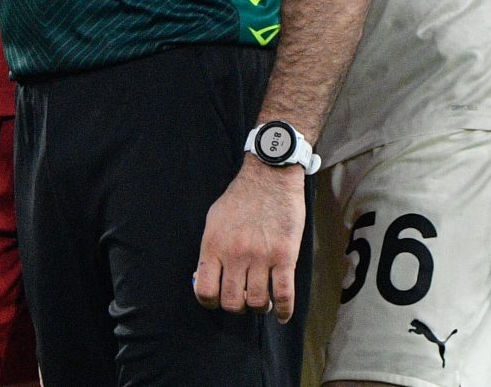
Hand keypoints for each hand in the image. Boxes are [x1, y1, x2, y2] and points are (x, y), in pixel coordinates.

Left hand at [193, 159, 305, 323]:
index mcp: (214, 246)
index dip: (210, 301)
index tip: (218, 298)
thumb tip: (204, 278)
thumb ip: (209, 250)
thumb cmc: (240, 198)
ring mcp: (261, 256)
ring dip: (260, 307)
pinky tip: (282, 314)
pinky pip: (284, 294)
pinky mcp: (285, 255)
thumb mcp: (214, 220)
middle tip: (243, 298)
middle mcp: (236, 254)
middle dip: (237, 306)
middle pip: (232, 302)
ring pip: (258, 302)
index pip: (205, 291)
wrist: (269, 176)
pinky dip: (284, 310)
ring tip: (262, 300)